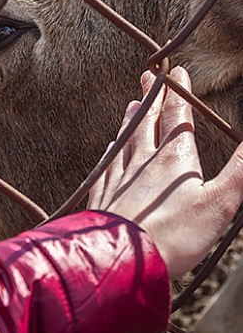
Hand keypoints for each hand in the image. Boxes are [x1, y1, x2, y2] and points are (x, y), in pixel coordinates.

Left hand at [88, 66, 242, 279]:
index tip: (178, 71)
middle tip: (148, 76)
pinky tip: (109, 150)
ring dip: (131, 121)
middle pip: (148, 122)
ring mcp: (120, 177)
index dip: (179, 93)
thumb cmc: (174, 235)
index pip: (177, 116)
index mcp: (174, 159)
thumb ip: (240, 171)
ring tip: (132, 106)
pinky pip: (107, 166)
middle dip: (152, 98)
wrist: (122, 261)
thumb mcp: (219, 204)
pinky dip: (111, 153)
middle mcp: (143, 161)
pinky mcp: (104, 196)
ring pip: (126, 140)